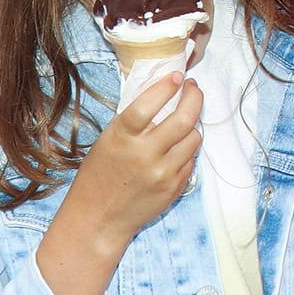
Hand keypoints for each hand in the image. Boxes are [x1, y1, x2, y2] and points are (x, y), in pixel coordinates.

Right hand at [60, 74, 203, 249]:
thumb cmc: (100, 174)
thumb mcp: (109, 139)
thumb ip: (134, 120)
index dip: (166, 86)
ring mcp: (162, 173)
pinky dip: (187, 148)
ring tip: (185, 119)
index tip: (177, 76)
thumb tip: (163, 91)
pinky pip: (191, 159)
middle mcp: (145, 154)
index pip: (149, 104)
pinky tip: (178, 146)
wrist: (99, 218)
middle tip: (193, 88)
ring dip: (193, 124)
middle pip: (183, 119)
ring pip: (194, 137)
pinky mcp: (174, 187)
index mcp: (123, 137)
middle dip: (194, 97)